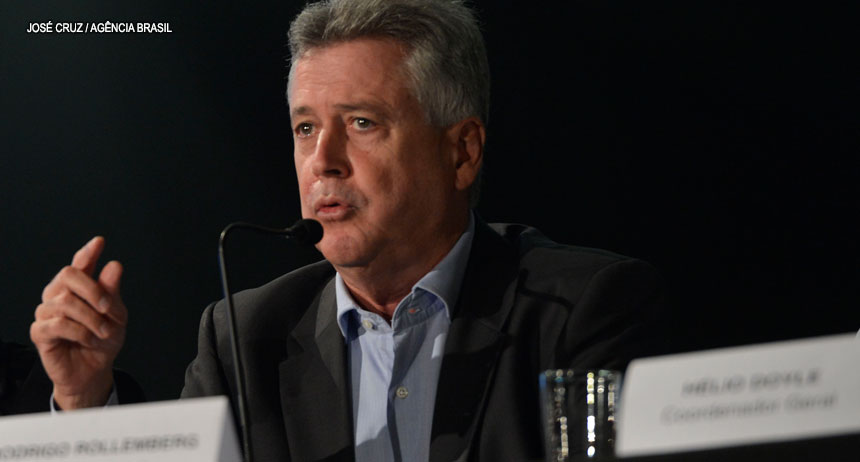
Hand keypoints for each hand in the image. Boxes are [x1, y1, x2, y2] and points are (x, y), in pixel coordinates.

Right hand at [31, 236, 127, 408]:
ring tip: (104, 331)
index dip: (88, 252)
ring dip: (91, 318)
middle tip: (108, 308)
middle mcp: (59, 294)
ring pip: (66, 302)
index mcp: (79, 287)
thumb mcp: (116, 315)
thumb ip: (112, 292)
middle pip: (69, 274)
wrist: (94, 370)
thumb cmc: (103, 340)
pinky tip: (88, 339)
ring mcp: (47, 312)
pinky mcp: (40, 331)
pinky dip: (80, 331)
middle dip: (93, 289)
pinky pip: (58, 324)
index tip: (99, 241)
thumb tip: (113, 266)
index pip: (80, 263)